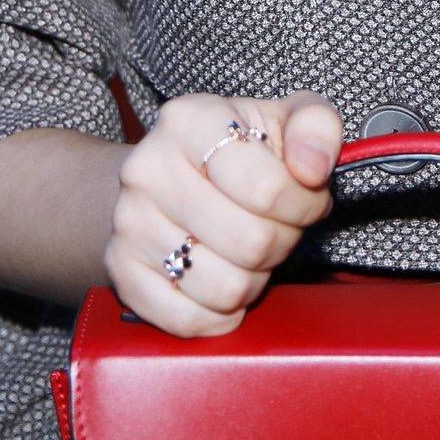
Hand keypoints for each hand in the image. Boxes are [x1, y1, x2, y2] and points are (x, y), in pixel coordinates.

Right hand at [105, 91, 341, 335]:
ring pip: (225, 288)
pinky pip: (189, 321)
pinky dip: (221, 314)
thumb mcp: (286, 119)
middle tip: (278, 228)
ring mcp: (129, 224)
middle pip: (250, 243)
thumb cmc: (239, 150)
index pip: (266, 188)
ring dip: (255, 280)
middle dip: (282, 243)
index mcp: (189, 120)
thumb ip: (316, 128)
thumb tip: (313, 170)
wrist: (168, 174)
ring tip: (250, 253)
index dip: (303, 205)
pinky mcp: (122, 273)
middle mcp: (148, 169)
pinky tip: (226, 282)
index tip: (307, 199)